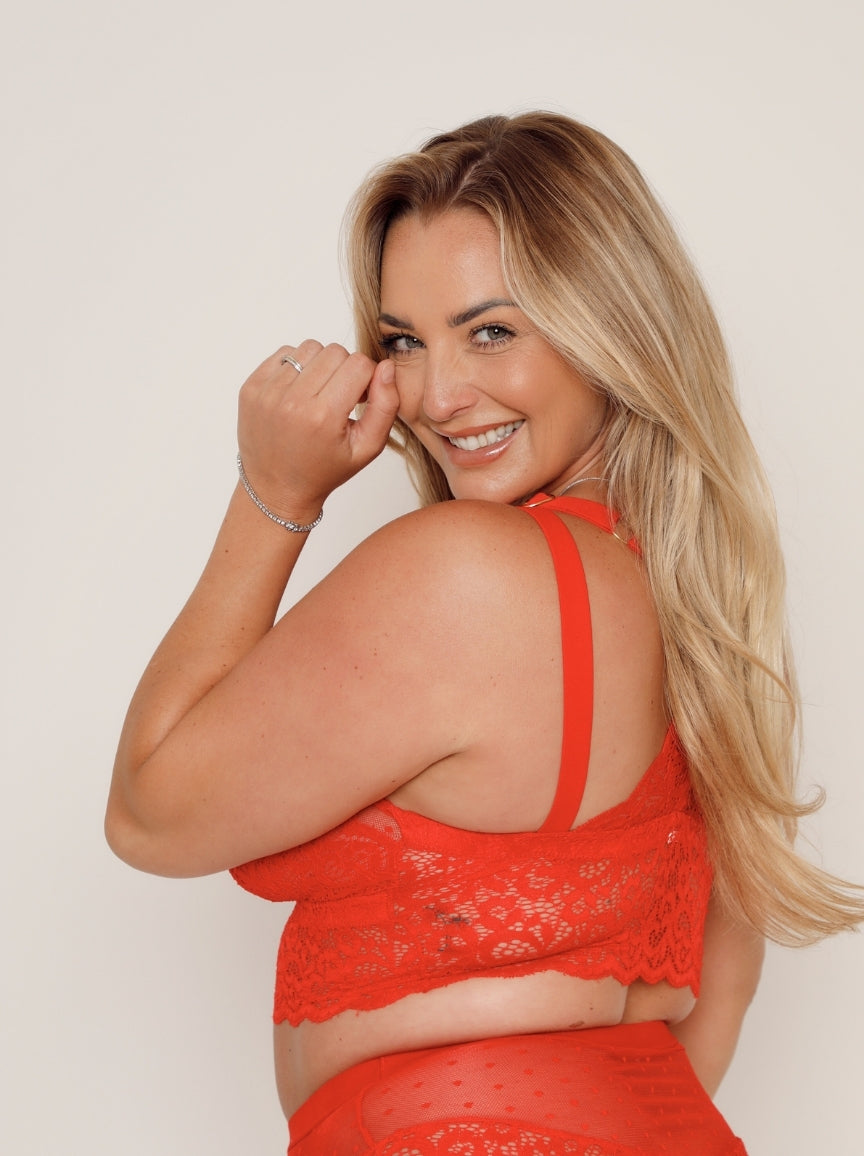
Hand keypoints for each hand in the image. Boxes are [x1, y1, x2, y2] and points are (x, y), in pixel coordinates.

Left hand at [237, 340, 398, 520]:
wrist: (276, 488)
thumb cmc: (324, 470)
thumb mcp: (367, 448)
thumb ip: (386, 407)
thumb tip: (386, 367)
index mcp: (323, 416)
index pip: (359, 364)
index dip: (366, 379)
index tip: (359, 399)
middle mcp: (292, 400)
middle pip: (335, 352)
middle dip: (344, 371)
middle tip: (338, 398)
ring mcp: (267, 392)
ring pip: (310, 348)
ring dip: (320, 366)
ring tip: (317, 394)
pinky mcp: (251, 387)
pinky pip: (284, 353)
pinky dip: (296, 368)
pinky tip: (297, 393)